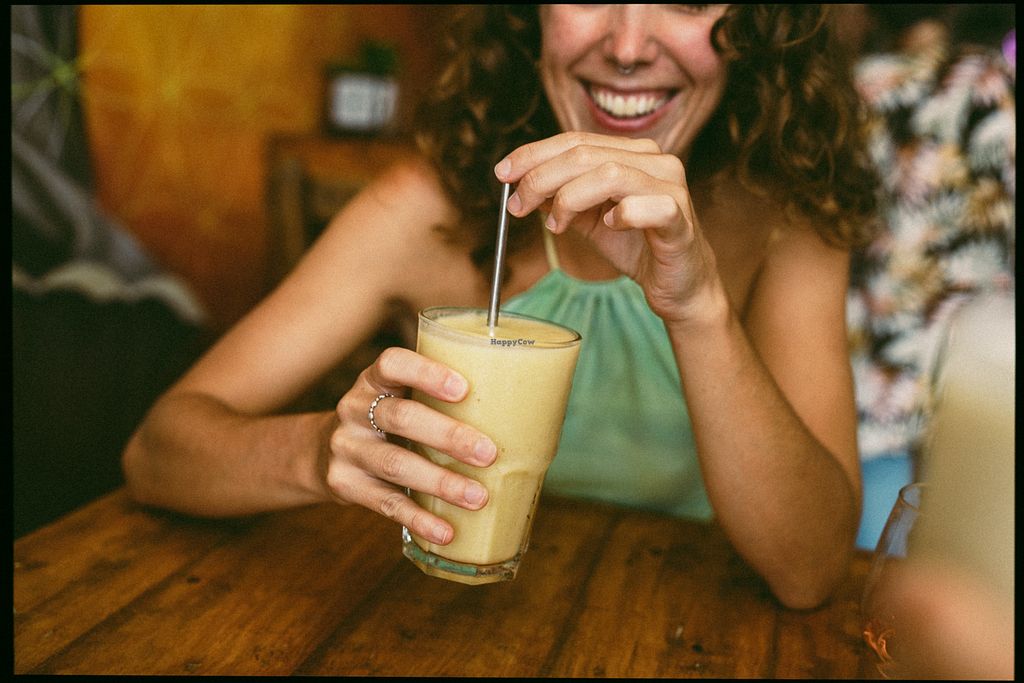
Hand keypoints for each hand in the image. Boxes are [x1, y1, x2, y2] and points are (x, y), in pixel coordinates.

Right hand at [323, 347, 496, 544]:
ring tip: (478, 497)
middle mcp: (354, 409)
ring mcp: (347, 448)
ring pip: (395, 463)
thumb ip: (439, 398)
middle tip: (488, 453)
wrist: (323, 452)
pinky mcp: (344, 485)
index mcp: (374, 380)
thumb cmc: (387, 421)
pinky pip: (385, 503)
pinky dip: (419, 519)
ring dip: (440, 482)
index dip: (426, 373)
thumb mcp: (399, 396)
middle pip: (400, 417)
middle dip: (447, 436)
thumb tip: (524, 409)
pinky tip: (446, 530)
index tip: (463, 389)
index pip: (392, 363)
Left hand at [496, 132, 722, 324]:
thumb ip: (560, 198)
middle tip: (518, 205)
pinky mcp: (680, 217)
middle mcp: (655, 160)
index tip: (502, 174)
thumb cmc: (636, 246)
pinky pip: (646, 205)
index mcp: (632, 153)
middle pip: (586, 154)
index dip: (534, 154)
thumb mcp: (588, 219)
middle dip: (542, 178)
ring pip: (609, 174)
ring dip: (570, 198)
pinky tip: (610, 226)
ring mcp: (671, 186)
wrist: (677, 284)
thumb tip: (520, 184)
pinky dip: (621, 214)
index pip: (575, 140)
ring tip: (556, 224)